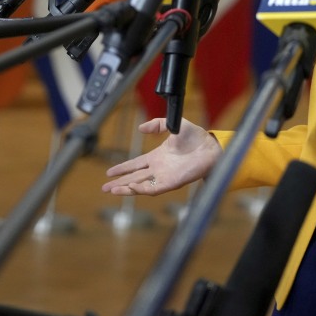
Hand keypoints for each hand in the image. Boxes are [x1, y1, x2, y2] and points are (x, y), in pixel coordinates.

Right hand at [101, 117, 221, 196]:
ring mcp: (164, 177)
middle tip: (104, 187)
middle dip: (119, 182)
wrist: (210, 147)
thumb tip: (140, 129)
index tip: (109, 172)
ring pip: (141, 185)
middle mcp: (159, 169)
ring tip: (112, 190)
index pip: (135, 164)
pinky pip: (154, 189)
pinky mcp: (172, 183)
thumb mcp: (173, 124)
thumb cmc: (196, 137)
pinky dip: (142, 189)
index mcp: (157, 157)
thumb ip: (157, 124)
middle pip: (134, 177)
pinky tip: (131, 188)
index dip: (122, 168)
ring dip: (126, 188)